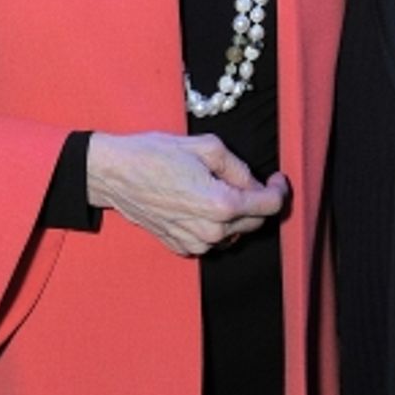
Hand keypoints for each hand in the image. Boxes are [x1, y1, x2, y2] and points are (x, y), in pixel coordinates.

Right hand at [86, 130, 288, 256]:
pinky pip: (212, 239)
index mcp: (221, 205)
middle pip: (255, 222)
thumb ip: (238, 167)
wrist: (115, 174)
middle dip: (257, 201)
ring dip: (235, 214)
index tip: (276, 178)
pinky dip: (214, 224)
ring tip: (217, 188)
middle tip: (247, 179)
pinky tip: (200, 202)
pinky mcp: (181, 247)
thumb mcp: (206, 146)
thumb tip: (254, 183)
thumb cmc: (156, 155)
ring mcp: (195, 243)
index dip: (279, 190)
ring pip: (234, 233)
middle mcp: (212, 231)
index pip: (269, 206)